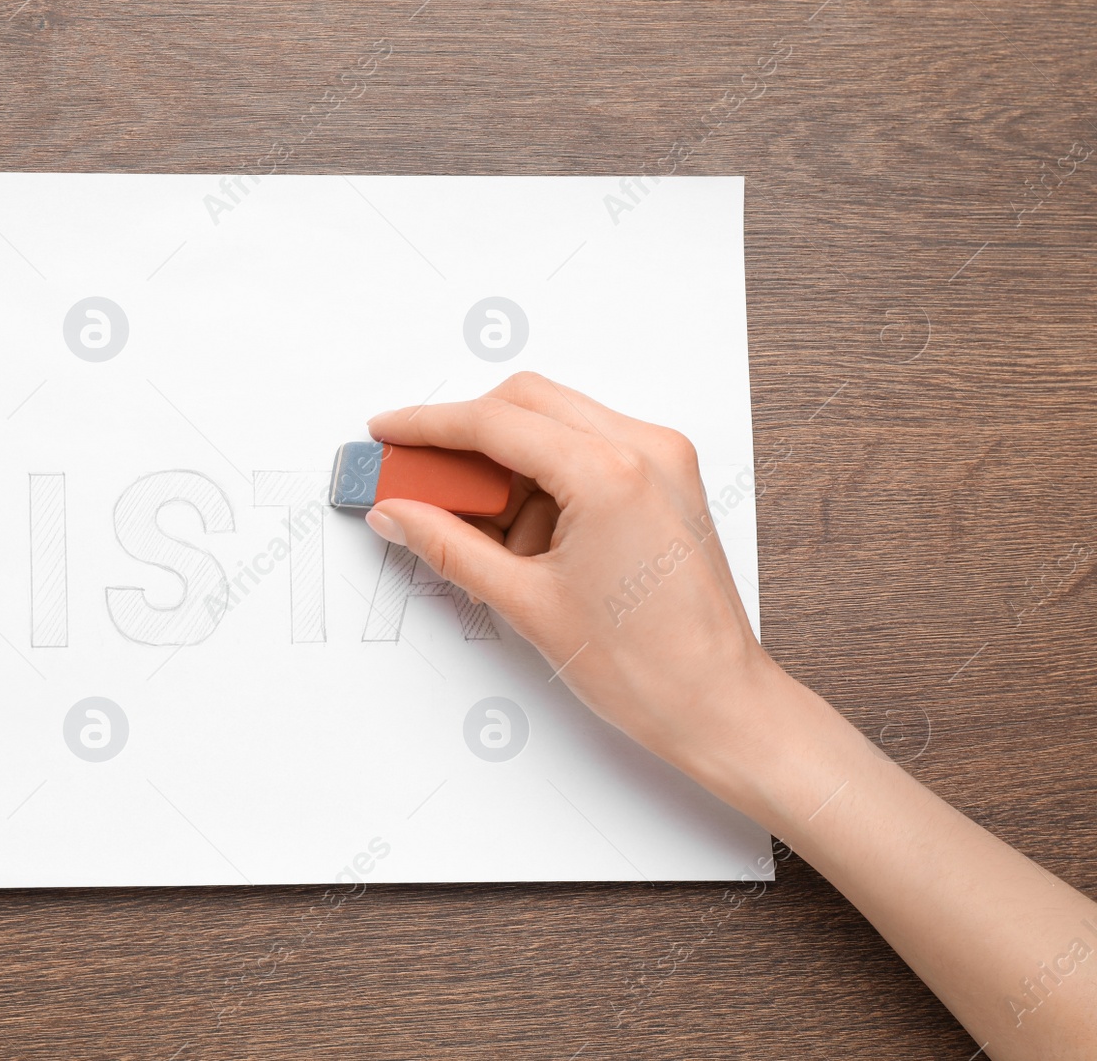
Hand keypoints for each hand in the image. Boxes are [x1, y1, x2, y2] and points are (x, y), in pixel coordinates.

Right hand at [369, 372, 1096, 1059]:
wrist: (720, 704)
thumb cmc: (648, 668)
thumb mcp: (526, 603)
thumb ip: (449, 546)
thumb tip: (398, 514)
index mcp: (610, 474)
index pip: (494, 422)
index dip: (427, 427)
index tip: (388, 435)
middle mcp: (645, 450)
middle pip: (526, 403)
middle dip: (464, 438)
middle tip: (418, 479)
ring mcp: (664, 460)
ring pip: (557, 423)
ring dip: (508, 463)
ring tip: (488, 536)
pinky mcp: (669, 479)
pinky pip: (589, 449)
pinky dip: (546, 478)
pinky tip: (529, 537)